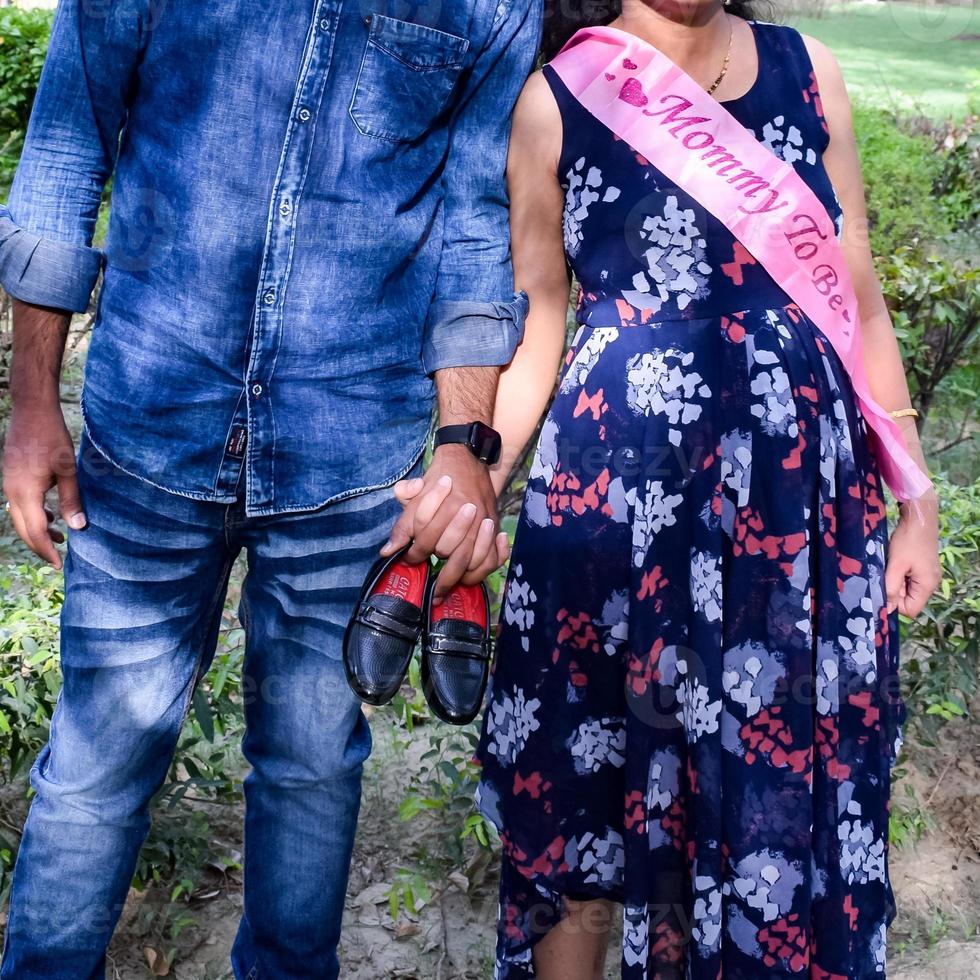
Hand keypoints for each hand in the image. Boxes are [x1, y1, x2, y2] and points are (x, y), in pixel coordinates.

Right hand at [3, 406, 85, 567]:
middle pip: (23, 529)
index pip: (35, 531)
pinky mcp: (12, 477)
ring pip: (19, 518)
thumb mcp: (68, 470)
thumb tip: (77, 528)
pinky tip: (50, 515)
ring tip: (59, 538)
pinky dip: (33, 515)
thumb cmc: (52, 437)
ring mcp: (9, 484)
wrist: (32, 411)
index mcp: (25, 492)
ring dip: (37, 531)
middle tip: (57, 558)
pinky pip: (19, 505)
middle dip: (39, 546)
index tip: (58, 564)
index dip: (46, 550)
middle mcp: (12, 491)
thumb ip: (71, 500)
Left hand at [382, 445, 508, 597]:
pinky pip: (493, 557)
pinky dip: (483, 570)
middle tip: (426, 576)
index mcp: (445, 501)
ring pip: (470, 558)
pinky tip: (469, 577)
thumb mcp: (415, 493)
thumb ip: (403, 523)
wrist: (468, 460)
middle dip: (434, 566)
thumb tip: (387, 551)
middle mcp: (467, 512)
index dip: (413, 552)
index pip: (425, 536)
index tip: (407, 559)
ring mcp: (483, 522)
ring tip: (443, 590)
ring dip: (455, 577)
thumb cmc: (438, 478)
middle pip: (448, 549)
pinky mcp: (494, 528)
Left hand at [884, 499, 940, 617]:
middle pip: (908, 599)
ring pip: (906, 588)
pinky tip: (893, 563)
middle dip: (894, 591)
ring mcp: (928, 575)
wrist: (918, 519)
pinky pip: (908, 579)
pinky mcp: (923, 567)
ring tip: (889, 567)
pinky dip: (898, 574)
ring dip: (895, 581)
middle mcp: (931, 583)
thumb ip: (891, 588)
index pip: (910, 610)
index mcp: (927, 586)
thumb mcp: (896, 565)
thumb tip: (887, 609)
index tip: (883, 590)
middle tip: (885, 574)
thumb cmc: (907, 541)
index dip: (894, 605)